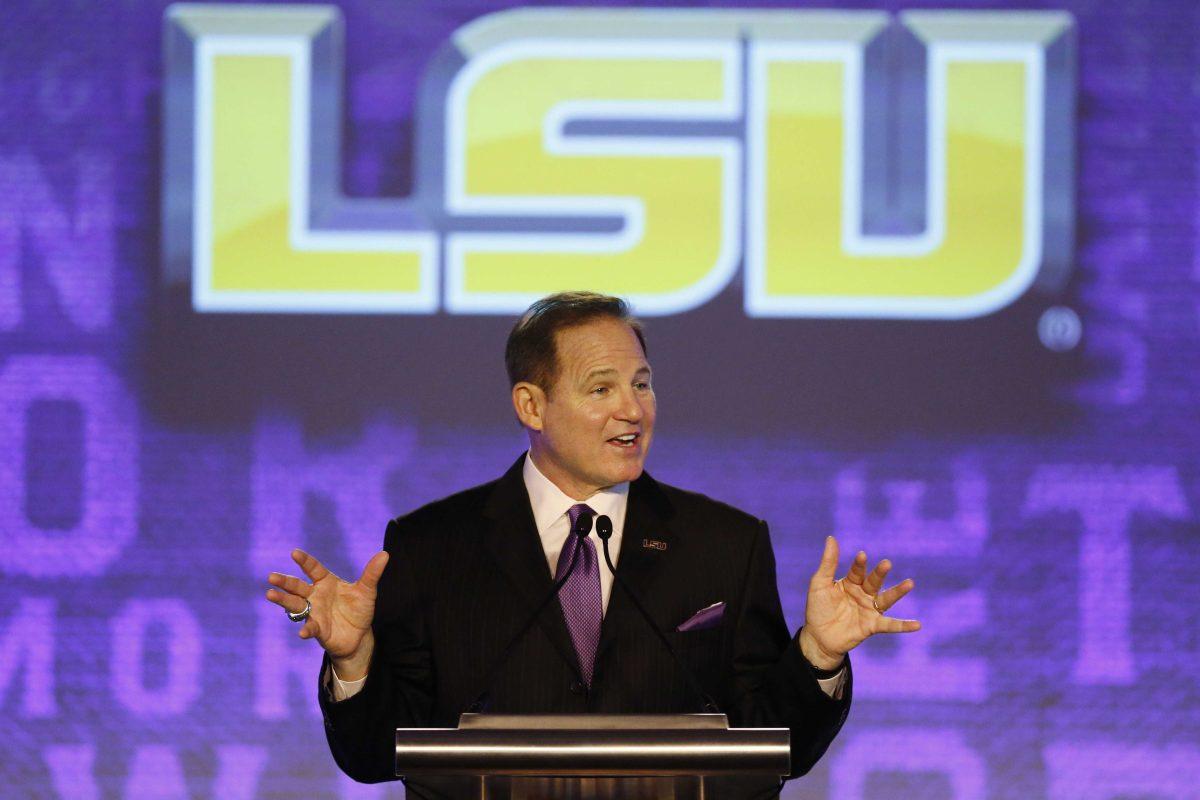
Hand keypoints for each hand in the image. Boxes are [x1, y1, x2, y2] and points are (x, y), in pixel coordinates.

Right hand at [265, 549, 389, 679]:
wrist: (359, 635)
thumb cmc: (359, 609)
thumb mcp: (367, 591)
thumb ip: (372, 573)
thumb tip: (385, 554)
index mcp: (326, 582)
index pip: (313, 568)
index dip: (304, 561)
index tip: (294, 553)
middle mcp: (315, 595)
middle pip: (297, 586)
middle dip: (284, 581)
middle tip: (271, 576)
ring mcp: (314, 612)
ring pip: (295, 604)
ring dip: (283, 600)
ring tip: (270, 595)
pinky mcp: (317, 629)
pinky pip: (309, 627)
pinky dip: (306, 629)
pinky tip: (302, 632)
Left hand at [799, 536, 919, 669]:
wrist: (817, 637)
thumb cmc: (818, 608)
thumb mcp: (820, 584)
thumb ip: (828, 563)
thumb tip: (831, 537)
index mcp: (851, 582)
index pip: (857, 570)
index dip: (859, 564)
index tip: (862, 555)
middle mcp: (863, 594)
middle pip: (874, 582)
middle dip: (880, 573)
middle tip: (886, 563)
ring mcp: (869, 609)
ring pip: (886, 599)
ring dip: (898, 592)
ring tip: (910, 583)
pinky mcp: (872, 626)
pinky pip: (889, 625)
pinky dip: (903, 626)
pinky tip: (917, 625)